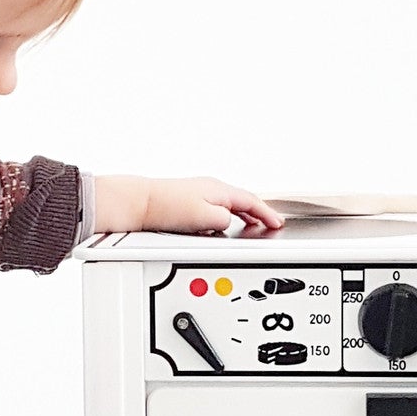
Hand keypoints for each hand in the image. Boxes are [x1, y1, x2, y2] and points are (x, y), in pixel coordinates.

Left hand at [93, 174, 282, 236]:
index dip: (267, 214)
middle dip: (257, 214)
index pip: (252, 201)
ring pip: (227, 206)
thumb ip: (225, 222)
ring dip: (241, 216)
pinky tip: (220, 227)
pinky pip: (214, 209)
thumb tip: (231, 224)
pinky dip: (224, 218)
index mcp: (219, 190)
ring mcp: (198, 194)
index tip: (278, 222)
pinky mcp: (186, 203)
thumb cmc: (166, 208)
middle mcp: (210, 188)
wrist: (138, 204)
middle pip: (241, 202)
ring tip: (249, 226)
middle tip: (268, 223)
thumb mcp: (205, 219)